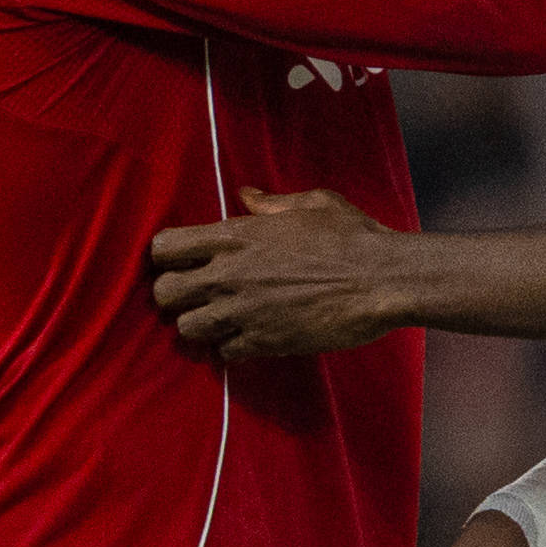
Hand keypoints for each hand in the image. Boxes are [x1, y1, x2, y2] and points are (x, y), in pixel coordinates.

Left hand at [148, 188, 401, 357]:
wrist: (382, 279)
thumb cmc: (352, 235)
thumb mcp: (313, 203)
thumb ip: (271, 202)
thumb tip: (246, 194)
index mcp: (235, 234)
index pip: (164, 247)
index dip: (168, 257)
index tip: (185, 261)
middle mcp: (229, 273)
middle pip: (164, 293)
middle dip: (175, 296)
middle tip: (197, 296)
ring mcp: (243, 310)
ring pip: (187, 329)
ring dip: (200, 326)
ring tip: (221, 320)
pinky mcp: (264, 340)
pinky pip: (224, 353)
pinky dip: (231, 348)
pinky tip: (249, 336)